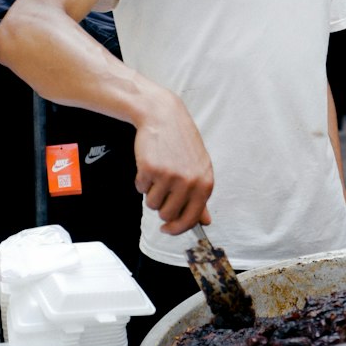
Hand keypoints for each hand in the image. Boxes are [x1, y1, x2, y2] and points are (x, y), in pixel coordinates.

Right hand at [134, 87, 213, 234]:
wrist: (163, 117)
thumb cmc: (182, 143)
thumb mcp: (199, 168)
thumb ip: (201, 197)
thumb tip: (205, 221)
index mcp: (205, 184)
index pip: (191, 219)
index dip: (177, 228)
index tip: (167, 229)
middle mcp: (189, 182)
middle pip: (168, 215)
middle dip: (161, 207)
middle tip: (162, 190)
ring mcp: (169, 176)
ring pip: (152, 204)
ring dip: (151, 193)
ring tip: (158, 174)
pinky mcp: (150, 170)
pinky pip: (140, 189)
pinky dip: (141, 181)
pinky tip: (149, 165)